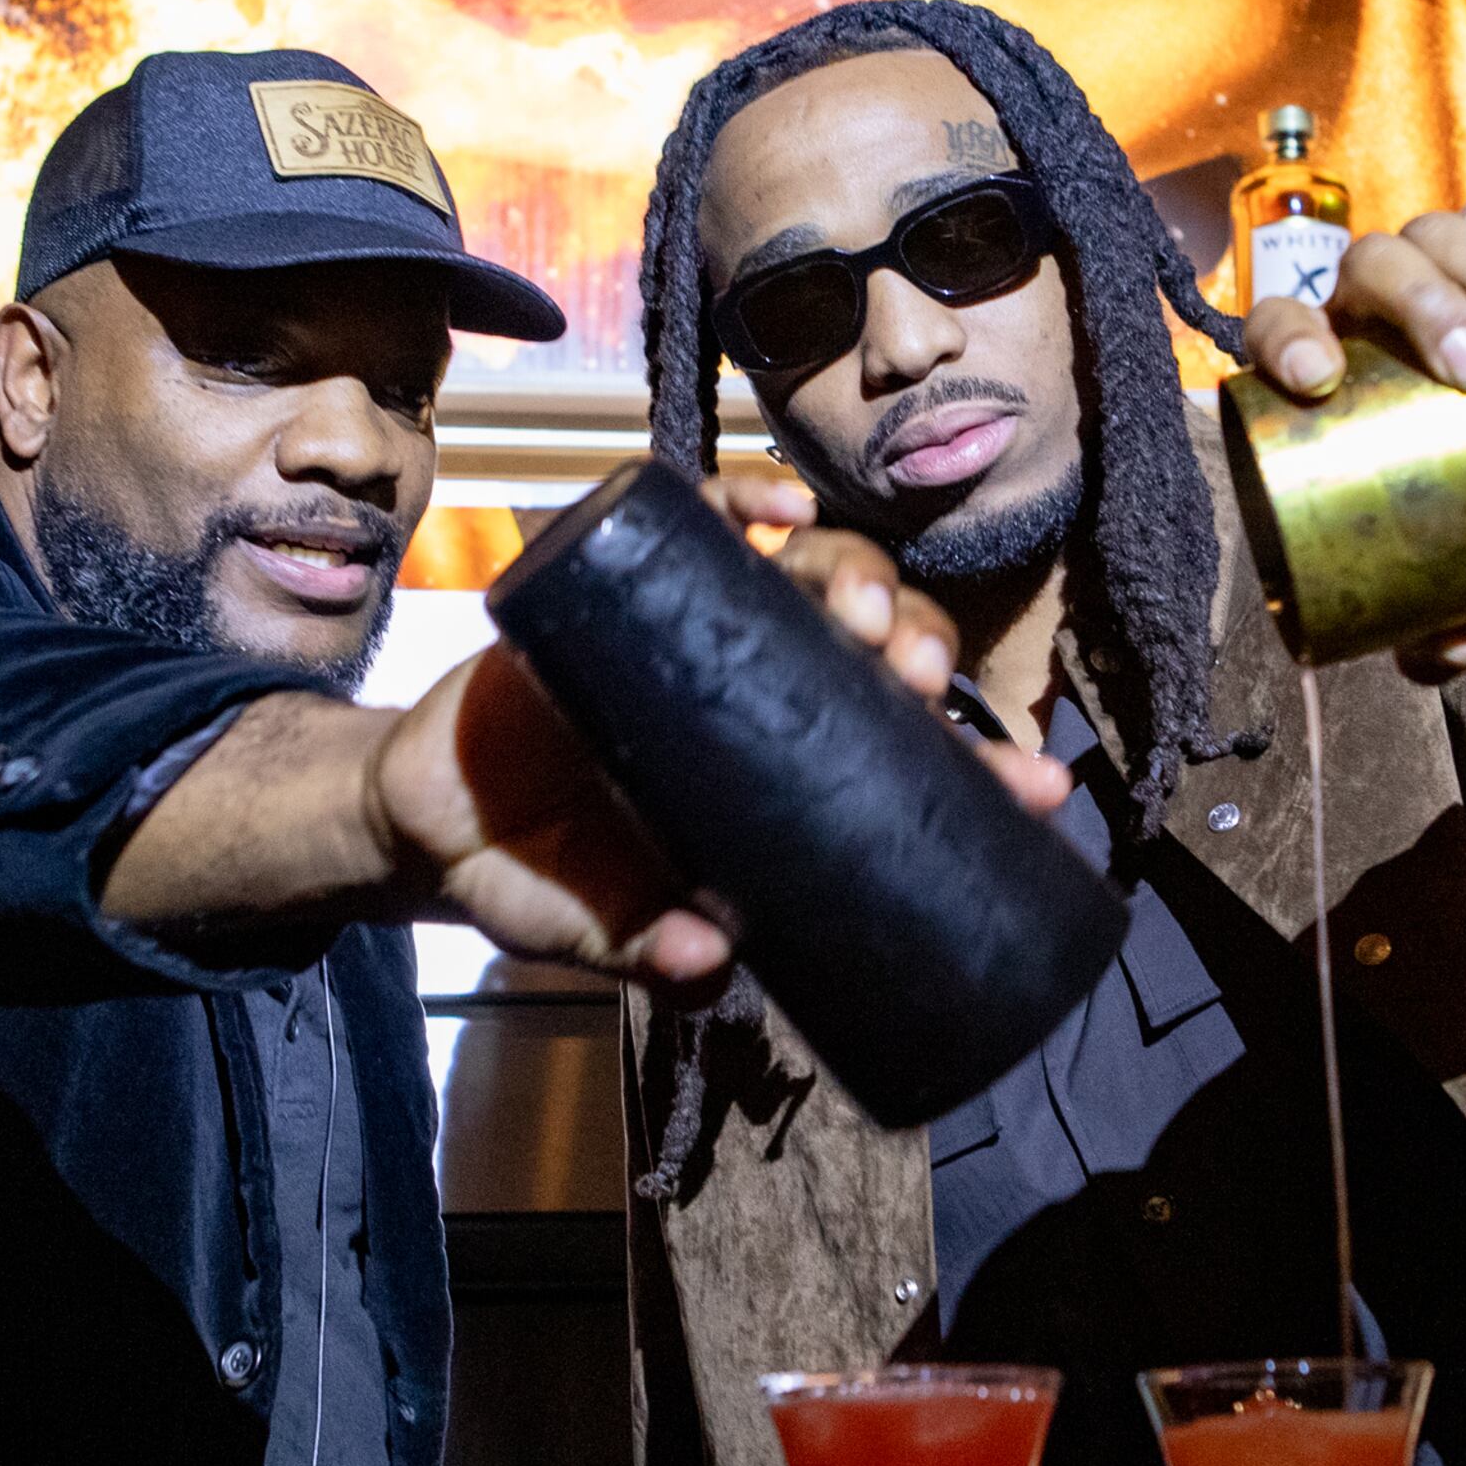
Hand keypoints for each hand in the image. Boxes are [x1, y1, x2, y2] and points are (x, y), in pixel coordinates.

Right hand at [362, 465, 1062, 986]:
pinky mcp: (633, 579)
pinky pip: (703, 518)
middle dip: (917, 645)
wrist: (429, 821)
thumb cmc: (538, 876)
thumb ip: (647, 956)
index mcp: (786, 777)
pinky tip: (780, 509)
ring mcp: (701, 627)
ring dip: (853, 573)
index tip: (1035, 786)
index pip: (906, 759)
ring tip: (859, 606)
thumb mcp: (595, 932)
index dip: (980, 767)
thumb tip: (706, 966)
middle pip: (875, 645)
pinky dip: (747, 499)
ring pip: (811, 572)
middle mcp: (762, 693)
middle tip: (919, 668)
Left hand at [1245, 188, 1465, 688]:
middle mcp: (1373, 304)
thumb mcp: (1443, 578)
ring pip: (1446, 230)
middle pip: (1375, 265)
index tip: (1320, 380)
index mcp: (1328, 369)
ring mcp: (1443, 264)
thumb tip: (1458, 650)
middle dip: (1425, 304)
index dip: (1285, 337)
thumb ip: (1433, 624)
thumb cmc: (1463, 516)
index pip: (1277, 325)